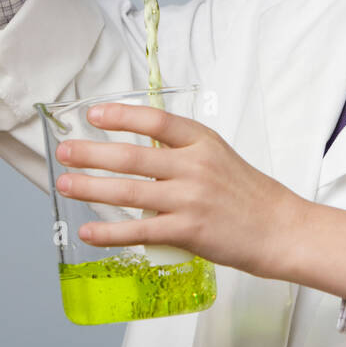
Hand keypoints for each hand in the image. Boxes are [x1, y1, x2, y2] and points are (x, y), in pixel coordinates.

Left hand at [52, 102, 309, 281]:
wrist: (280, 229)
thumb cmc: (250, 195)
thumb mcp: (220, 157)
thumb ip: (183, 151)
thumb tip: (139, 150)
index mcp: (204, 143)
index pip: (156, 121)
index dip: (121, 115)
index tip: (94, 115)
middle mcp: (195, 167)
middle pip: (133, 156)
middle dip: (92, 153)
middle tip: (65, 151)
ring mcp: (190, 199)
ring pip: (129, 192)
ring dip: (91, 188)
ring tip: (65, 185)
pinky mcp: (188, 231)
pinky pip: (139, 230)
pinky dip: (109, 231)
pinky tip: (88, 231)